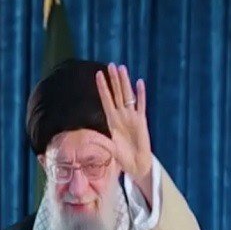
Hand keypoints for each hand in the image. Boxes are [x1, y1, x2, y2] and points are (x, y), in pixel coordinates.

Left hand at [95, 63, 152, 180]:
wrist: (136, 164)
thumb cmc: (121, 156)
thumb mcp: (108, 147)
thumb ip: (100, 142)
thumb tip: (88, 139)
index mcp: (111, 120)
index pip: (106, 99)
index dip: (102, 87)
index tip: (98, 74)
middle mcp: (121, 115)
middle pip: (117, 93)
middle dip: (114, 79)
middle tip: (111, 65)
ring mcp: (132, 117)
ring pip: (128, 95)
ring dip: (125, 82)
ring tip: (122, 68)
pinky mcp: (141, 121)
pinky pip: (141, 105)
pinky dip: (141, 94)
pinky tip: (139, 83)